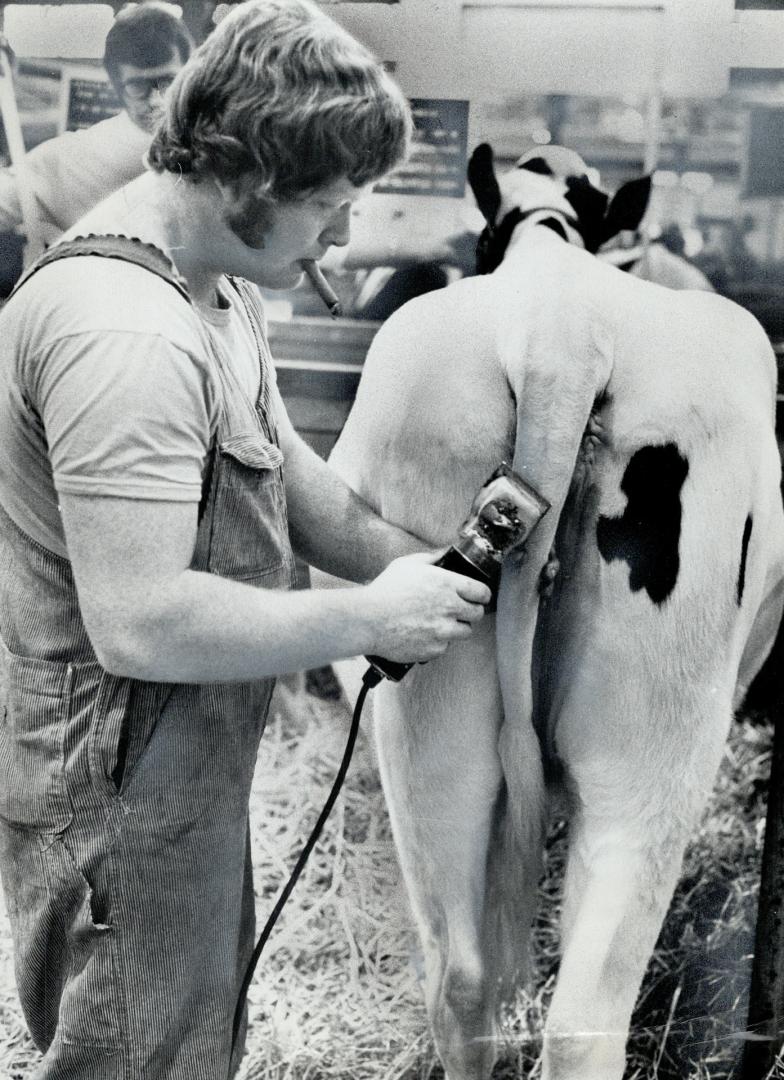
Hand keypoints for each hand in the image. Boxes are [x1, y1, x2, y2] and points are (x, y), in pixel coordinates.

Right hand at [363, 552, 490, 663]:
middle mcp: (450, 608)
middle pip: (477, 614)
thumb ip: (432, 557)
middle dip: (470, 611)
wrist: (368, 620)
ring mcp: (443, 631)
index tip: (478, 597)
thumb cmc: (385, 590)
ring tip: (439, 623)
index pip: (482, 592)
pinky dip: (438, 642)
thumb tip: (447, 552)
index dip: (482, 594)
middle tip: (458, 610)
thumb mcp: (407, 564)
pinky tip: (423, 634)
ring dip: (456, 627)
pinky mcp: (434, 649)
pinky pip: (445, 647)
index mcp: (447, 584)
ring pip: (465, 632)